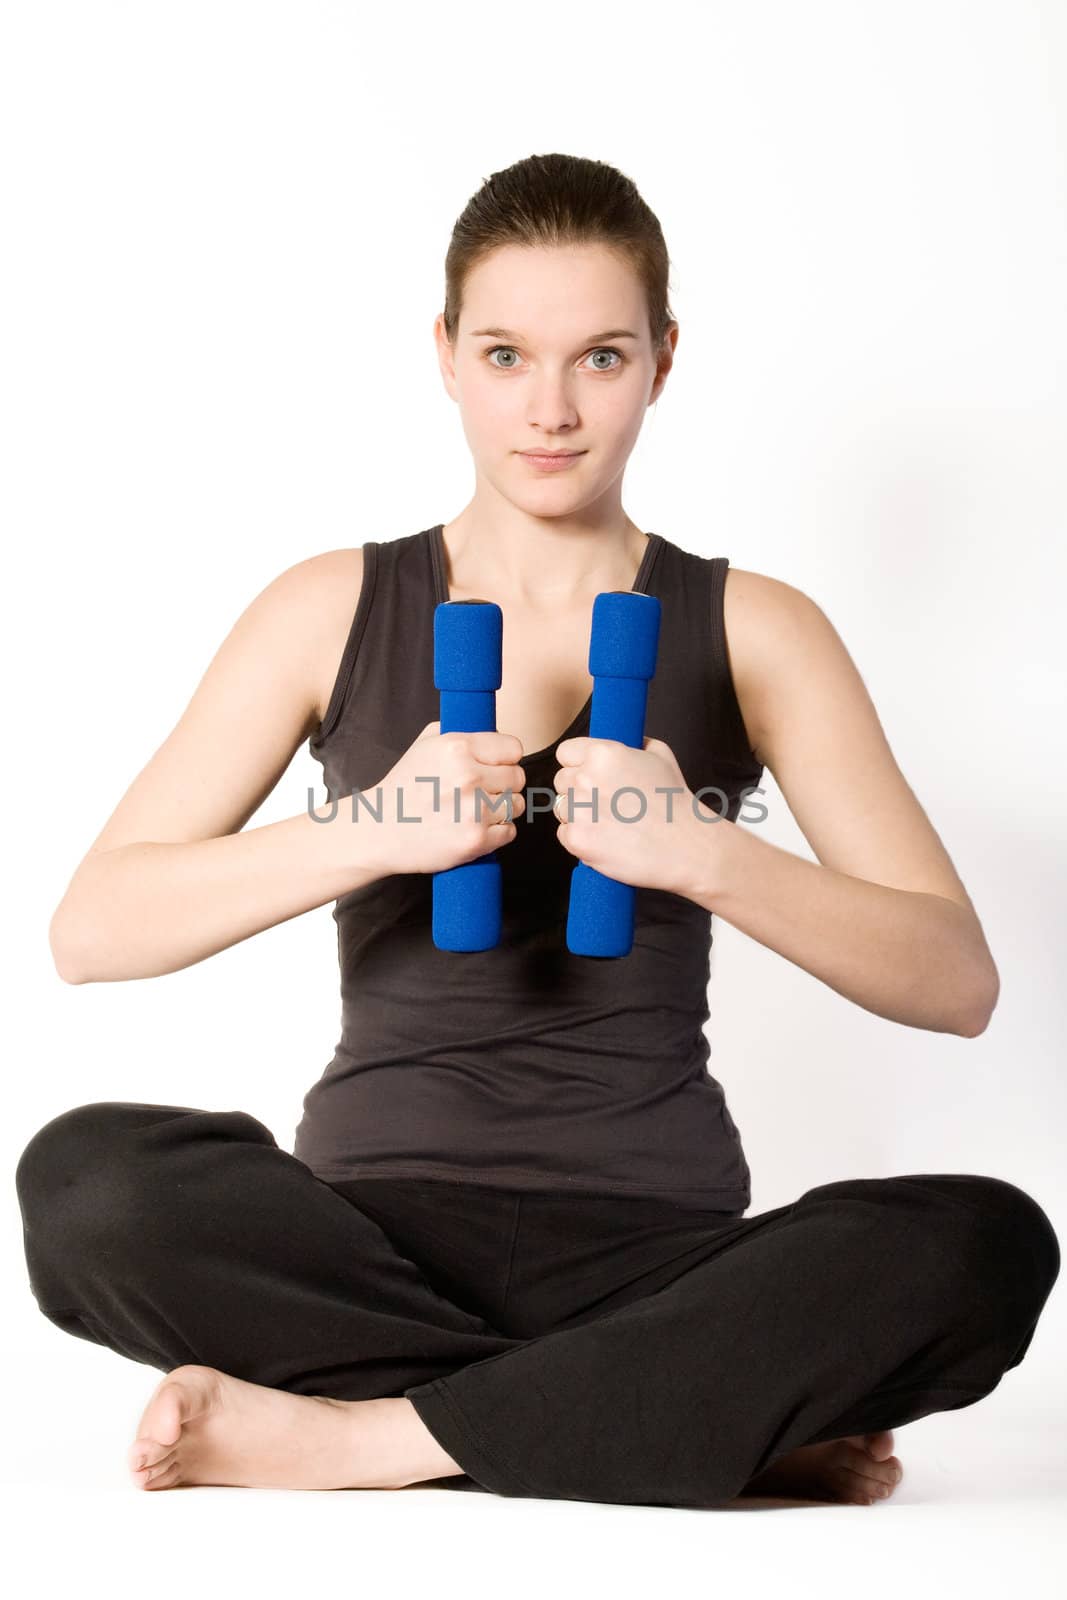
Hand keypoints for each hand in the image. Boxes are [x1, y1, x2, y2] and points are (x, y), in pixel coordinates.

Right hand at [372, 721, 525, 875]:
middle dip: (503, 785)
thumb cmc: (403, 788)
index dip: (505, 759)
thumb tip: (493, 732)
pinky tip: (473, 828)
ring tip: (475, 811)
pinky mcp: (476, 840)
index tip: (494, 767)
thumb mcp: (424, 745)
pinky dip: (496, 833)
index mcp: (458, 747)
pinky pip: (509, 832)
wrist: (380, 830)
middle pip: (518, 778)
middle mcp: (468, 776)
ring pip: (516, 805)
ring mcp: (474, 810)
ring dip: (501, 810)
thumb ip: (459, 733)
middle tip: (481, 792)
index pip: (514, 748)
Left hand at [552, 735, 710, 896]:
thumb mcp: (661, 756)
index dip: (578, 765)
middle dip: (579, 792)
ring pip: (561, 809)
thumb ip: (634, 743)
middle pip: (561, 781)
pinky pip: (564, 835)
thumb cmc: (676, 803)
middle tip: (608, 805)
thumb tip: (624, 740)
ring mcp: (579, 810)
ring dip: (578, 816)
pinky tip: (606, 840)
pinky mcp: (577, 839)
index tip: (591, 777)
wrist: (687, 847)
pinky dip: (580, 840)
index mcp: (603, 753)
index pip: (565, 752)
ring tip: (610, 824)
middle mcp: (586, 778)